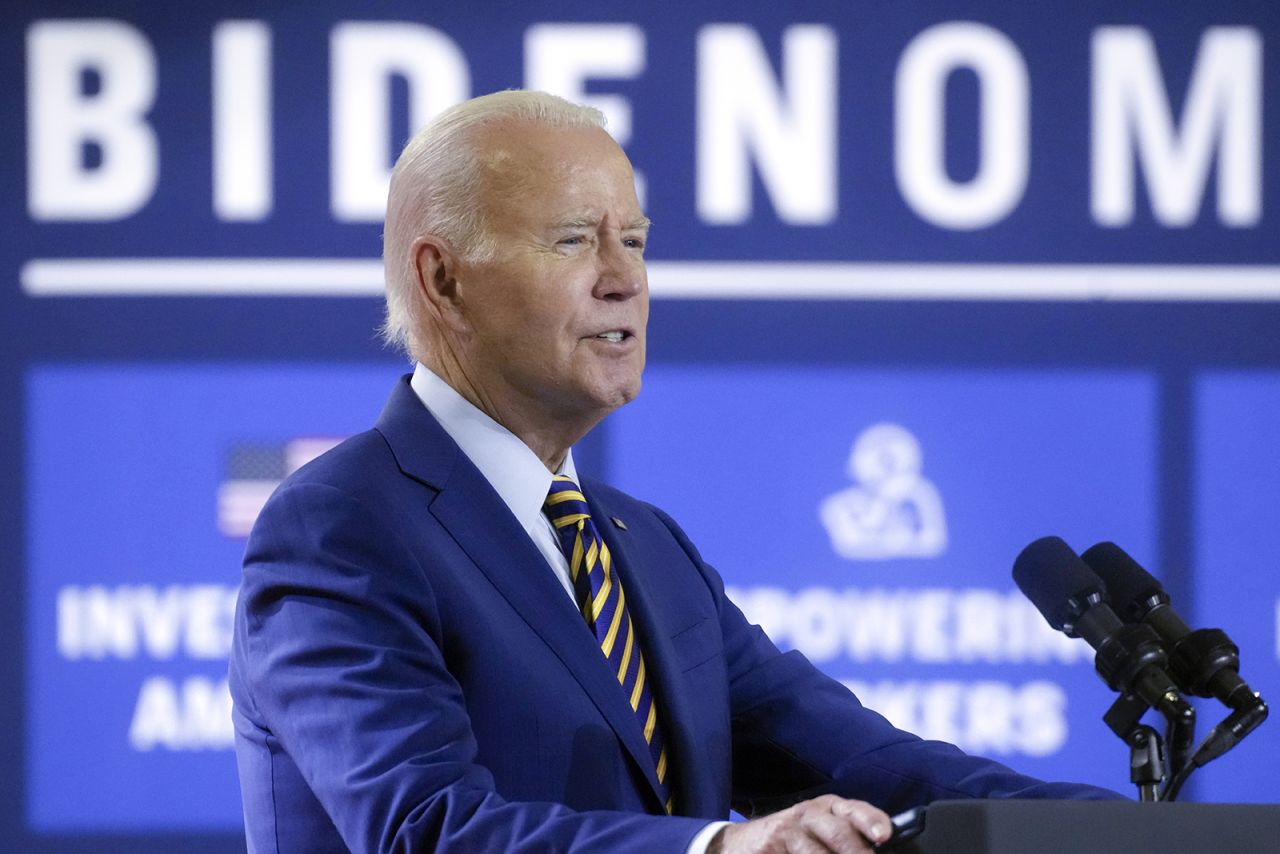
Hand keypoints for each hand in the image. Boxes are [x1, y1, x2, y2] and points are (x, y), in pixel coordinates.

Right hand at [708, 794, 891, 852]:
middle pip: (839, 832)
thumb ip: (851, 841)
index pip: (856, 811)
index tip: (883, 836)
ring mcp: (790, 827)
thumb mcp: (824, 835)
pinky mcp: (772, 842)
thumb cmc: (797, 841)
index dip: (871, 821)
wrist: (744, 844)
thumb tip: (878, 850)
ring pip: (817, 851)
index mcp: (832, 808)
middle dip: (855, 853)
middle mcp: (812, 813)